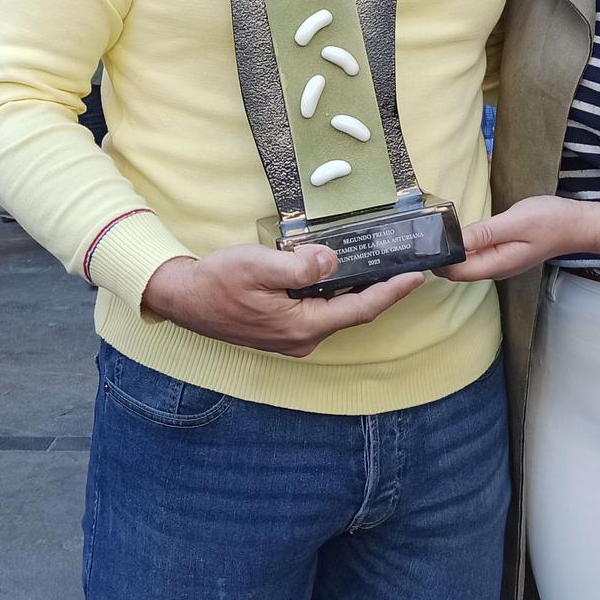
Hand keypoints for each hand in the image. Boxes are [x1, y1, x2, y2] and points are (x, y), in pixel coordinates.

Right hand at [140, 244, 423, 357]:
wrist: (183, 299)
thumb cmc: (217, 282)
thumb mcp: (258, 265)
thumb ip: (298, 265)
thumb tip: (332, 260)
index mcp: (303, 326)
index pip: (360, 309)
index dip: (391, 293)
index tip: (417, 277)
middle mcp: (303, 339)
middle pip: (353, 313)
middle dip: (381, 291)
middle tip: (404, 266)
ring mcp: (292, 338)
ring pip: (336, 313)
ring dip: (358, 292)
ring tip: (381, 267)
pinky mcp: (282, 331)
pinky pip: (319, 313)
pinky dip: (336, 295)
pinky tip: (340, 275)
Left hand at [437, 197, 578, 281]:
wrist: (576, 225)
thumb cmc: (549, 221)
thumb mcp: (515, 222)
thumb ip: (484, 233)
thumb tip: (454, 241)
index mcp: (496, 264)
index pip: (456, 272)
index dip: (438, 259)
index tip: (426, 239)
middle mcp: (495, 268)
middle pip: (457, 269)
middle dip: (440, 255)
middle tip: (426, 230)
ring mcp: (499, 262)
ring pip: (466, 262)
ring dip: (451, 249)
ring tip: (436, 228)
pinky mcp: (502, 253)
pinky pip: (476, 254)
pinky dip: (463, 245)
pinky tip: (457, 230)